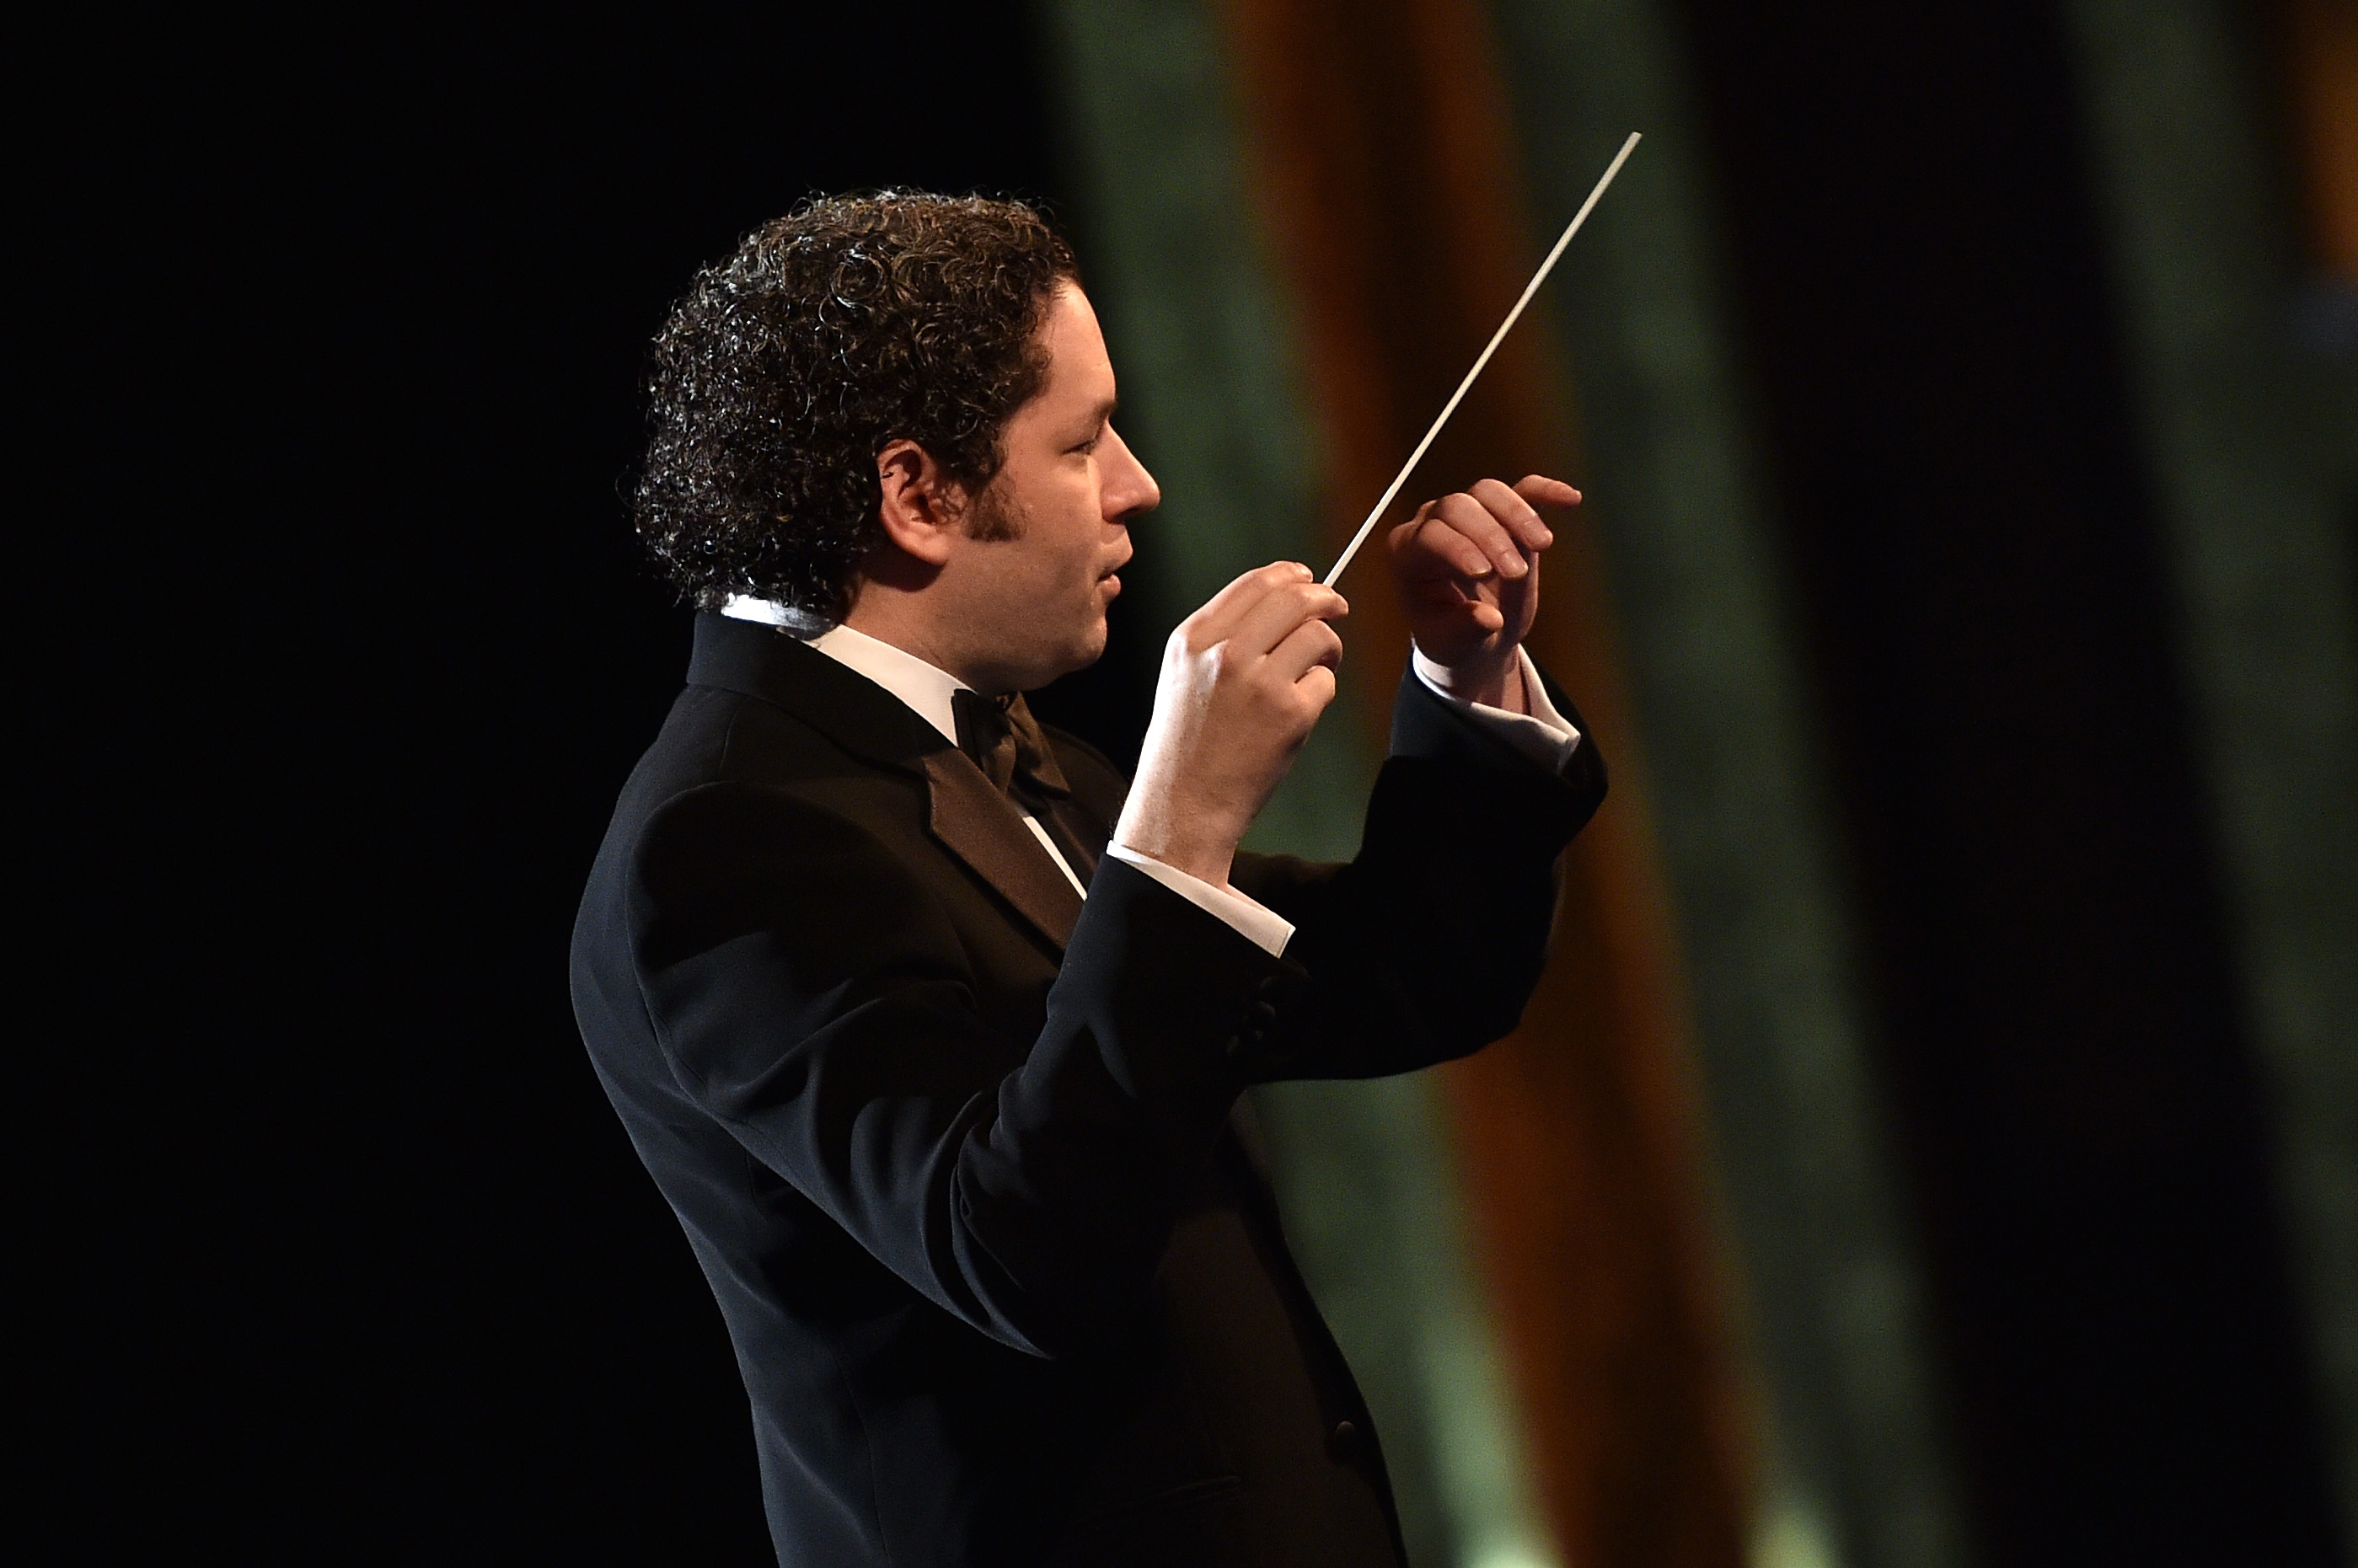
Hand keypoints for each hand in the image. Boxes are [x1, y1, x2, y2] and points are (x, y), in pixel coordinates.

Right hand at [1115, 562, 1347, 888]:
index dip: (1291, 575)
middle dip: (1325, 598)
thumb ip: (1221, 637)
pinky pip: (1325, 682)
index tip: (1309, 580)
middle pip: (1294, 598)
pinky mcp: (1290, 713)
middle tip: (1337, 607)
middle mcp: (1224, 652)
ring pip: (1318, 635)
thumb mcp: (1182, 674)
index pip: (1255, 583)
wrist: (1182, 804)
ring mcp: (1259, 682)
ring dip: (1328, 648)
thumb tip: (1280, 603)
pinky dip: (1320, 691)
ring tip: (1318, 666)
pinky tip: (1300, 709)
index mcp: (1194, 638)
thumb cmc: (1185, 744)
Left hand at [1388, 475, 1578, 710]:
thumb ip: (1465, 630)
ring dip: (1518, 514)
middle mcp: (1432, 524)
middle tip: (1516, 573)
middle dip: (1490, 536)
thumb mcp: (1452, 644)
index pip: (1429, 535)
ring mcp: (1468, 515)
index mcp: (1408, 554)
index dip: (1457, 548)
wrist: (1473, 635)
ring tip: (1543, 545)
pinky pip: (1522, 490)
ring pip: (1489, 493)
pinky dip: (1545, 491)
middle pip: (1458, 506)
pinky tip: (1570, 500)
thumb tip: (1488, 619)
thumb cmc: (1452, 638)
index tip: (1484, 573)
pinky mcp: (1503, 515)